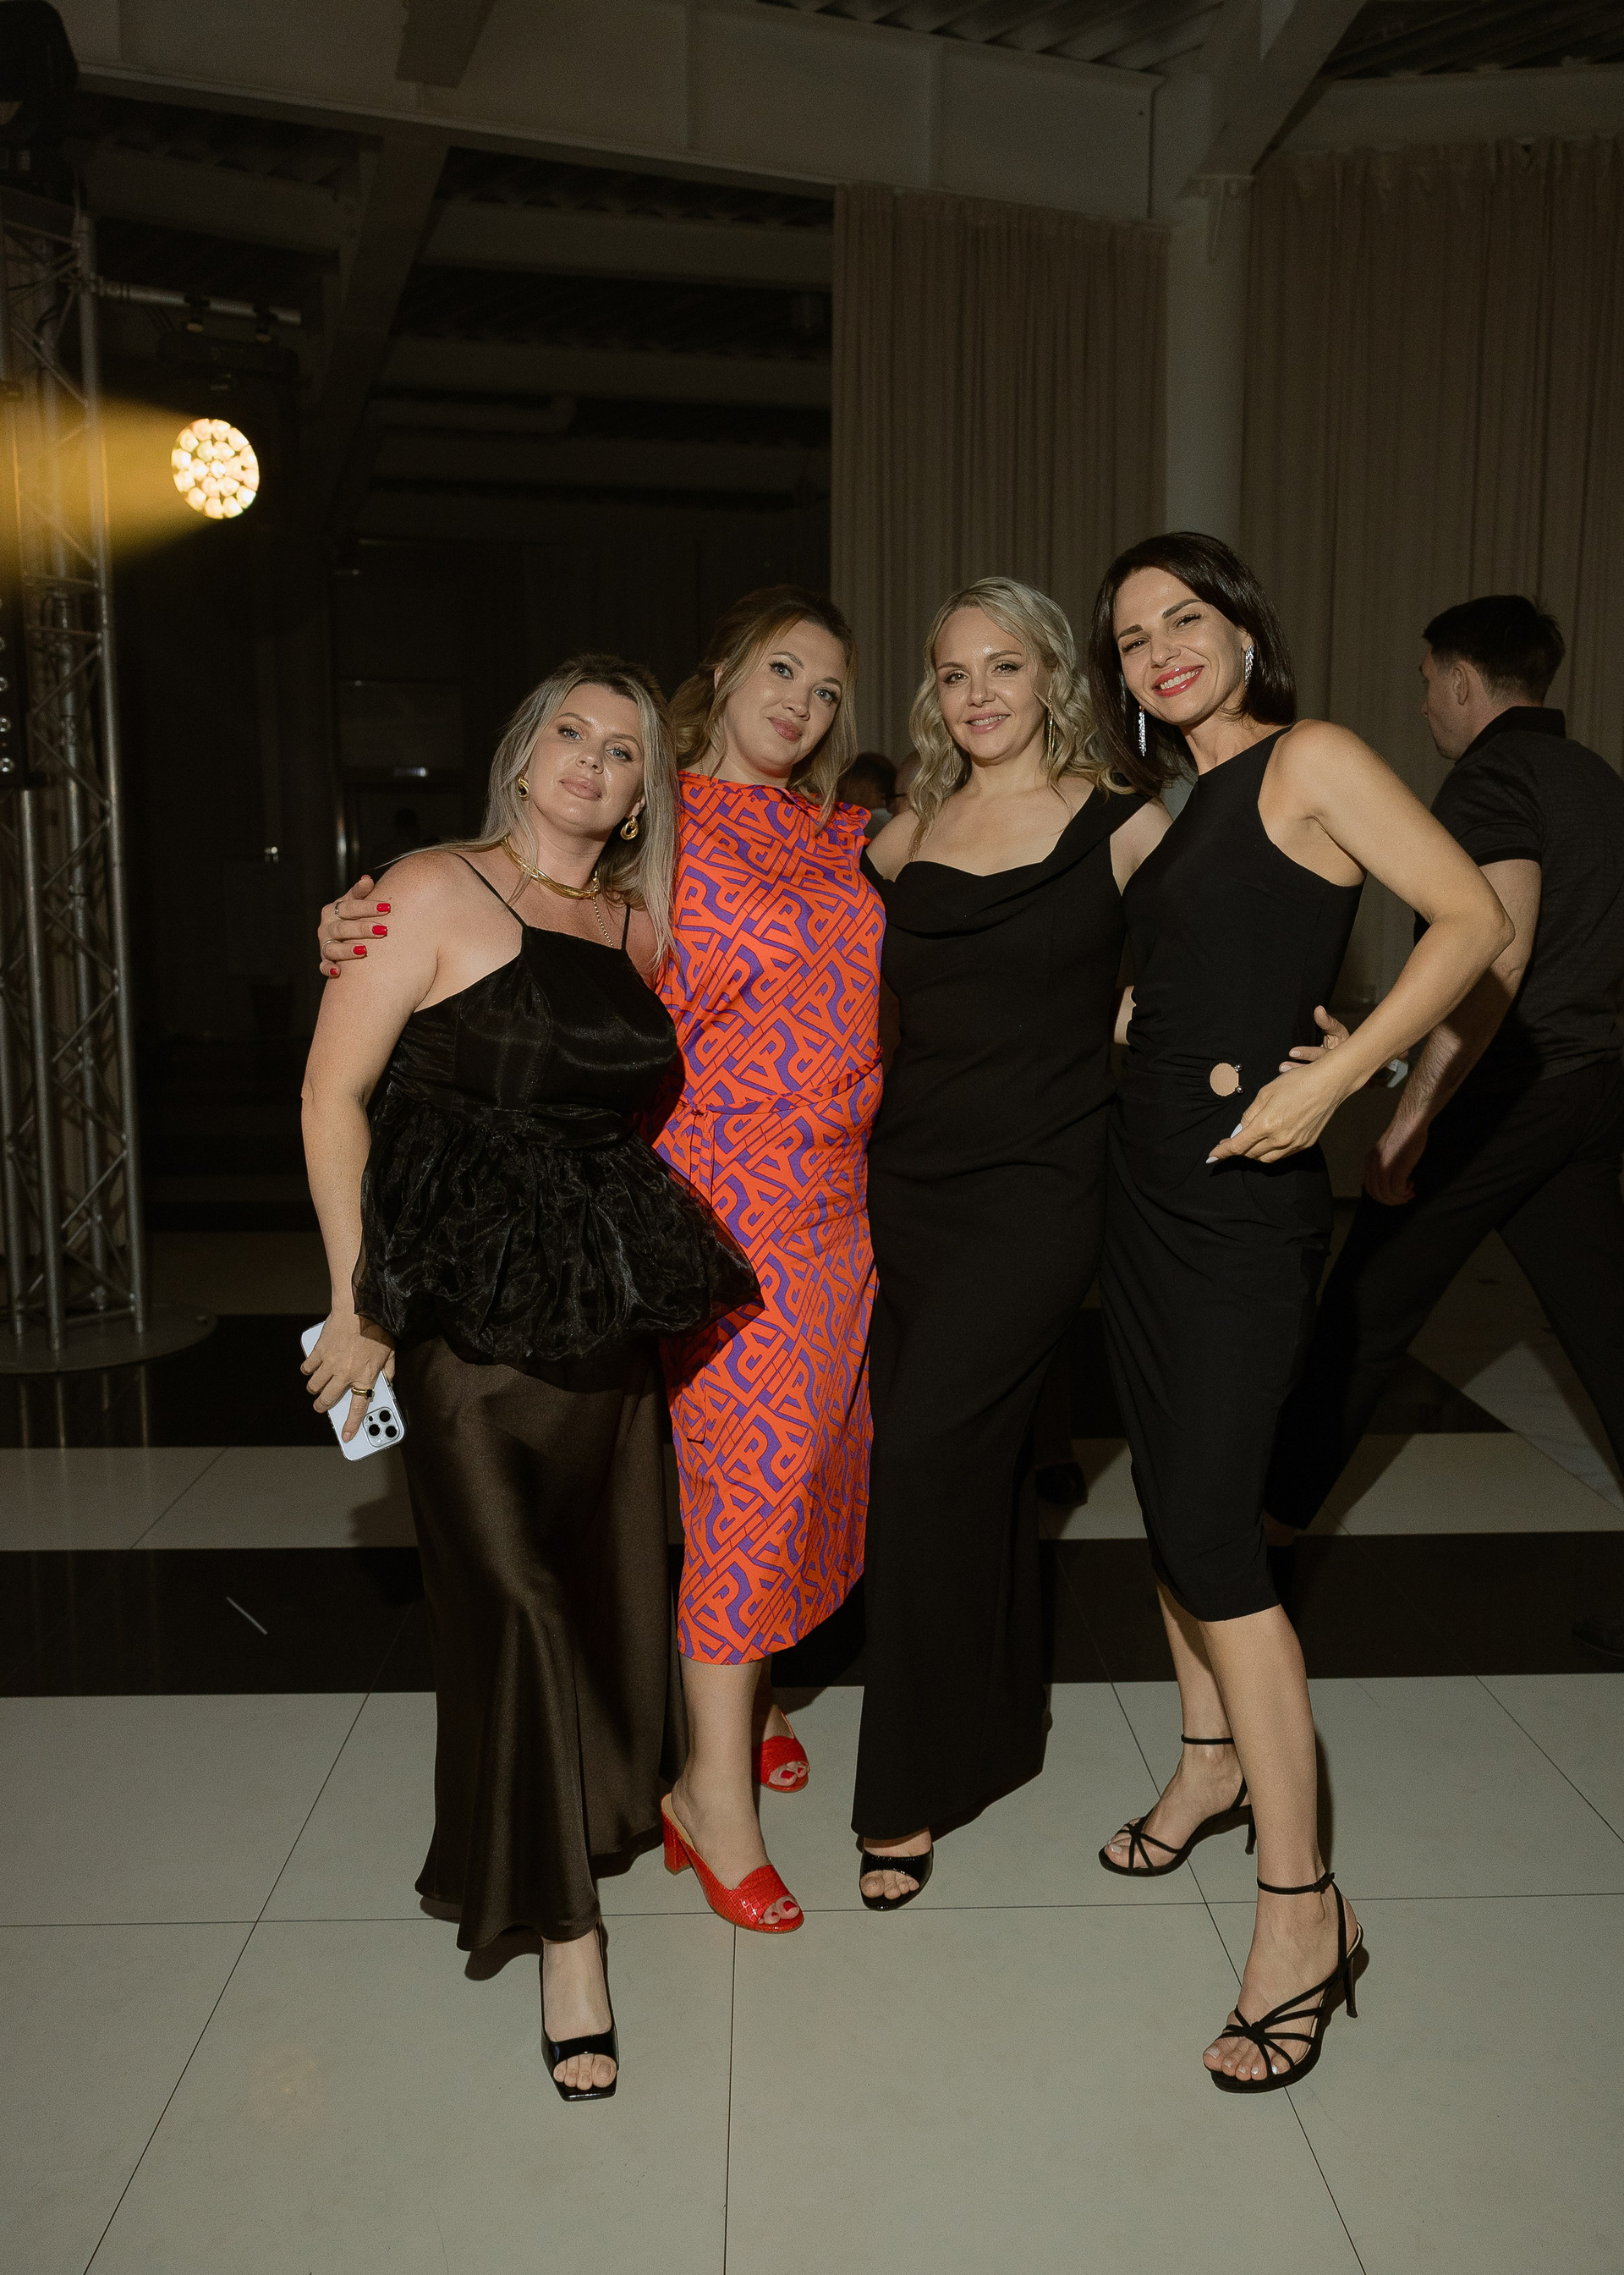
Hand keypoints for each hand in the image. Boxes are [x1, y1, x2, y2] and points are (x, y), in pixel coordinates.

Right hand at [300, 1310, 395, 1441]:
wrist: (359, 1306)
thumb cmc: (378, 1327)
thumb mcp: (391, 1351)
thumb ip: (389, 1370)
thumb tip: (387, 1382)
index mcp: (366, 1375)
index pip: (359, 1407)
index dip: (352, 1424)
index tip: (347, 1436)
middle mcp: (346, 1373)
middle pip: (329, 1399)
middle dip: (322, 1406)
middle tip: (320, 1407)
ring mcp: (330, 1363)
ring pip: (315, 1386)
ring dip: (314, 1389)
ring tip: (316, 1388)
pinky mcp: (319, 1351)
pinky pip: (308, 1367)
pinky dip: (307, 1370)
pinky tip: (310, 1369)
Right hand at [317, 875, 388, 977]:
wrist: (344, 936)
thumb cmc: (354, 916)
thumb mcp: (356, 902)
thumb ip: (361, 893)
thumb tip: (367, 880)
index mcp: (334, 910)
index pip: (350, 907)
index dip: (368, 907)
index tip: (387, 907)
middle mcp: (327, 926)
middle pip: (343, 928)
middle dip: (362, 929)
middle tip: (382, 930)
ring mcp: (325, 944)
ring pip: (333, 948)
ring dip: (347, 950)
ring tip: (364, 950)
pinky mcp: (325, 960)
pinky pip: (324, 966)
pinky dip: (329, 969)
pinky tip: (339, 971)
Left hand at [1207, 1060, 1345, 1164]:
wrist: (1329, 1084)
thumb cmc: (1297, 1082)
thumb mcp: (1266, 1092)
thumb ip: (1250, 1114)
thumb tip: (1241, 1129)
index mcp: (1266, 1124)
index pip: (1238, 1145)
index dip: (1223, 1152)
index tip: (1213, 1156)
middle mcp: (1280, 1138)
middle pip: (1251, 1154)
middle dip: (1239, 1150)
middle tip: (1232, 1140)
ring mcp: (1294, 1143)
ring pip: (1266, 1158)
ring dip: (1254, 1152)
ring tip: (1251, 1140)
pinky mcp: (1305, 1144)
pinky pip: (1282, 1155)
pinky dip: (1272, 1151)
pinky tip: (1270, 1139)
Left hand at [1278, 1004, 1350, 1074]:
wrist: (1348, 1061)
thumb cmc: (1340, 1042)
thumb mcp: (1336, 1031)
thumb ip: (1327, 1022)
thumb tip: (1318, 1009)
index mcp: (1339, 1054)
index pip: (1322, 1054)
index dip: (1308, 1053)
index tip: (1291, 1052)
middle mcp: (1334, 1066)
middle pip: (1315, 1069)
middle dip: (1299, 1068)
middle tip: (1282, 1066)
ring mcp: (1327, 1074)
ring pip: (1312, 1076)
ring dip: (1296, 1073)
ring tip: (1282, 1069)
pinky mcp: (1321, 1079)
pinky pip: (1309, 1080)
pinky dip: (1298, 1080)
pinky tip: (1285, 1079)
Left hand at [1365, 1118, 1426, 1205]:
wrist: (1411, 1123)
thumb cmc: (1405, 1135)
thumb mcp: (1388, 1153)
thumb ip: (1386, 1166)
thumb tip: (1392, 1183)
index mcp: (1369, 1162)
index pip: (1371, 1188)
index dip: (1384, 1196)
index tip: (1397, 1194)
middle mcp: (1372, 1166)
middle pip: (1377, 1194)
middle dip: (1392, 1200)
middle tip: (1405, 1196)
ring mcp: (1383, 1167)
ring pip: (1387, 1194)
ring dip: (1399, 1198)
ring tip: (1410, 1192)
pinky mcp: (1395, 1168)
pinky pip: (1396, 1190)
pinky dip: (1404, 1193)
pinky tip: (1411, 1186)